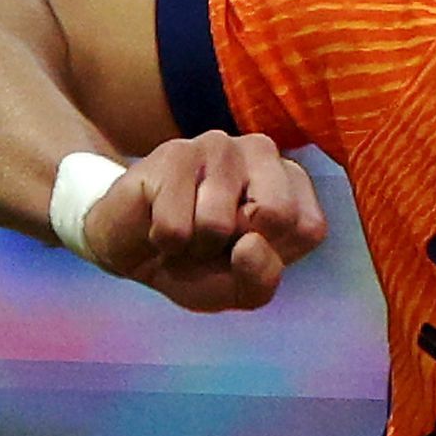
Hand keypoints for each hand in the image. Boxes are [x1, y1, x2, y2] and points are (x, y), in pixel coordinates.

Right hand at [76, 131, 323, 314]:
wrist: (127, 246)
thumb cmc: (192, 262)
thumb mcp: (237, 290)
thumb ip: (261, 279)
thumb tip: (250, 243)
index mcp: (290, 180)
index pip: (308, 229)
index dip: (271, 256)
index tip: (244, 248)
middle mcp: (261, 151)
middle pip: (278, 214)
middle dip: (236, 246)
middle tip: (215, 240)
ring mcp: (217, 145)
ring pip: (218, 224)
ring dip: (194, 246)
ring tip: (185, 231)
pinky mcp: (173, 153)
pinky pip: (175, 226)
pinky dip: (164, 241)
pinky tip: (159, 223)